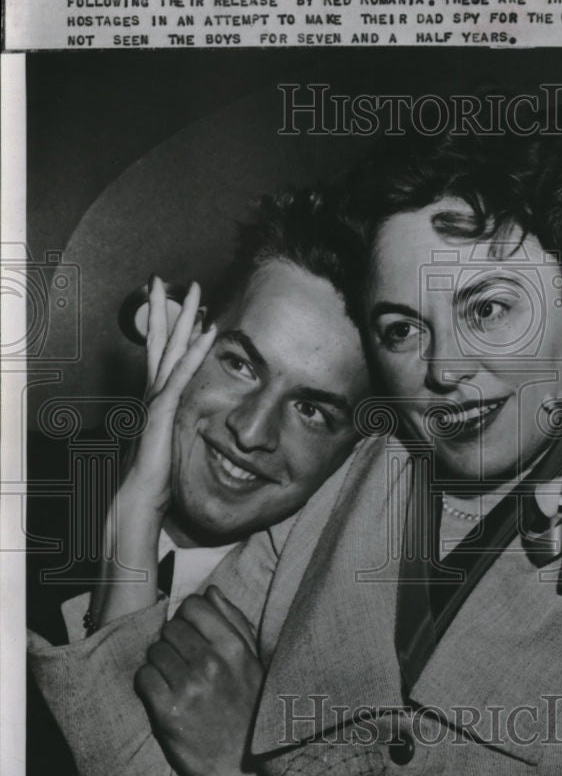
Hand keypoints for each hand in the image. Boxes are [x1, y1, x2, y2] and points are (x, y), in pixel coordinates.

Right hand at [123, 277, 215, 520]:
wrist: (139, 496)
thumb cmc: (157, 472)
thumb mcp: (171, 438)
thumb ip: (177, 420)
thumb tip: (187, 414)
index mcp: (156, 394)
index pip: (161, 351)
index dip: (167, 325)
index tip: (173, 301)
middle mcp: (154, 390)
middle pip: (160, 340)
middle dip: (166, 308)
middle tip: (169, 279)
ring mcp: (157, 397)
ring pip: (171, 348)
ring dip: (184, 318)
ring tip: (194, 292)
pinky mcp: (164, 409)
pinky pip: (183, 373)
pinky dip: (197, 350)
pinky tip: (210, 330)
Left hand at [135, 587, 262, 775]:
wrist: (244, 757)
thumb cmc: (248, 702)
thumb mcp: (251, 658)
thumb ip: (232, 620)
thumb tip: (210, 592)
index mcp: (234, 646)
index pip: (194, 606)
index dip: (188, 616)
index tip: (191, 631)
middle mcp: (211, 662)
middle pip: (170, 628)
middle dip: (173, 641)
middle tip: (182, 659)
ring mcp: (189, 687)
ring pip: (155, 651)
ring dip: (160, 662)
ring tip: (174, 677)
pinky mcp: (168, 711)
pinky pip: (144, 676)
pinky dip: (148, 681)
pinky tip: (162, 691)